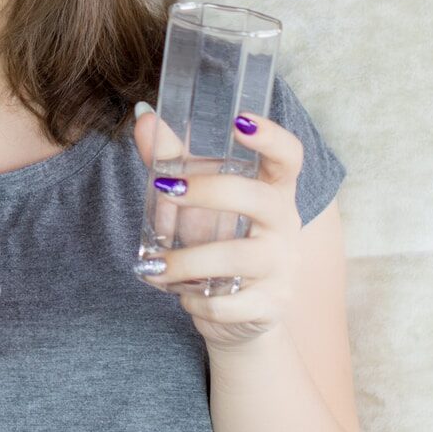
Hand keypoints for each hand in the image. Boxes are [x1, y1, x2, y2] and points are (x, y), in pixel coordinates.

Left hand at [132, 104, 303, 354]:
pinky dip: (196, 300)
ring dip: (186, 261)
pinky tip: (182, 295)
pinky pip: (228, 303)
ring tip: (155, 267)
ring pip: (237, 257)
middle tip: (166, 188)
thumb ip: (174, 160)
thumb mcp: (199, 201)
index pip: (288, 157)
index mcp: (273, 191)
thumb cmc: (220, 242)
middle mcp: (284, 224)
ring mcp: (282, 266)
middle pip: (259, 198)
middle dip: (209, 191)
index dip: (271, 137)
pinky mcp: (272, 304)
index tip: (241, 120)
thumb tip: (143, 117)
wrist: (245, 314)